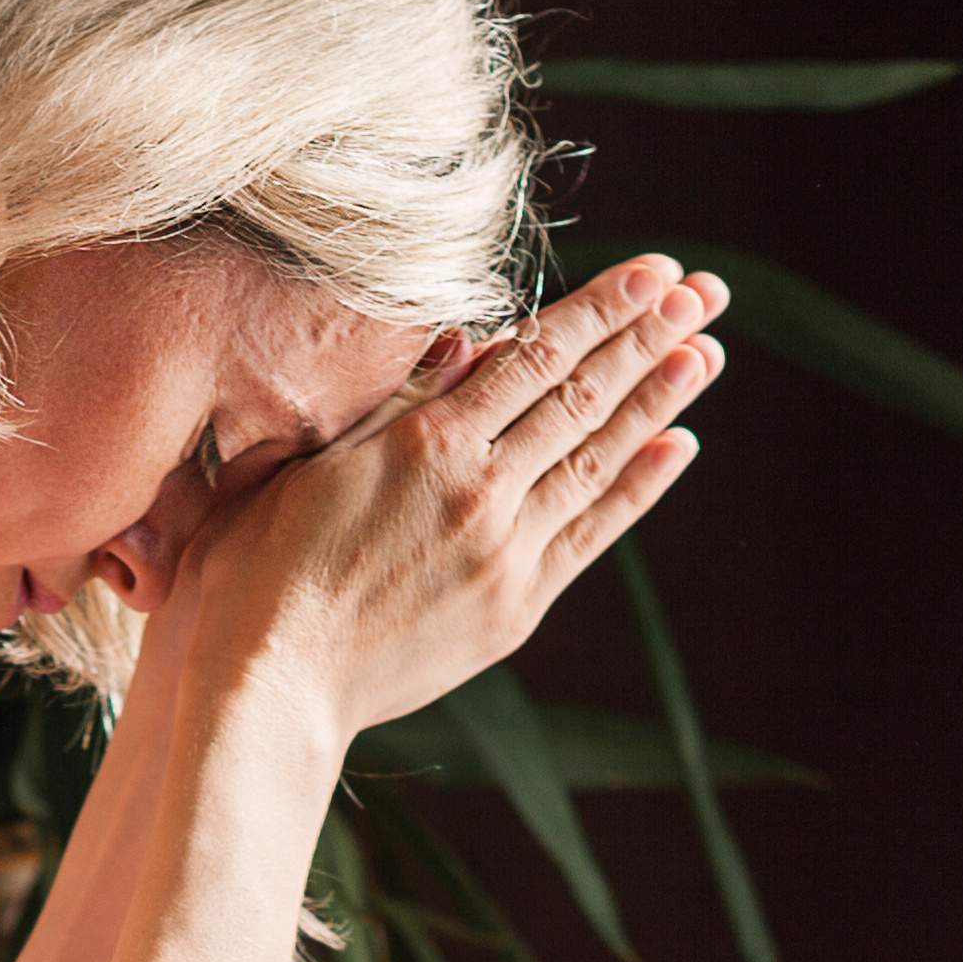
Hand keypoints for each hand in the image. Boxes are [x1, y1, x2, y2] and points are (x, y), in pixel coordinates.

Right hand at [178, 256, 723, 736]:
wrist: (270, 687)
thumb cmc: (258, 568)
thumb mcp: (308, 460)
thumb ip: (394, 400)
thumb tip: (469, 340)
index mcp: (423, 442)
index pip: (534, 357)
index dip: (600, 310)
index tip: (651, 274)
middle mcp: (478, 491)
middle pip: (582, 398)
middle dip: (649, 339)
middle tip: (703, 295)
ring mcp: (504, 553)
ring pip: (598, 460)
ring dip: (659, 403)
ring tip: (704, 353)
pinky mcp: (514, 610)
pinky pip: (592, 535)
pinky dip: (638, 488)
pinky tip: (678, 448)